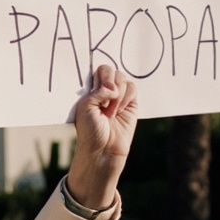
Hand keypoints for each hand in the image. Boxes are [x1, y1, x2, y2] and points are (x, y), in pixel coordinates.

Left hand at [65, 64, 136, 210]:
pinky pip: (133, 88)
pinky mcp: (131, 103)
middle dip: (108, 85)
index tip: (96, 89)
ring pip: (122, 78)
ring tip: (110, 111)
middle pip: (110, 70)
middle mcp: (104, 90)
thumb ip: (98, 91)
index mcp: (90, 89)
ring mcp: (118, 96)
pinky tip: (119, 111)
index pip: (96, 70)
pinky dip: (126, 97)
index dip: (99, 77)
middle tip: (104, 104)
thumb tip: (113, 86)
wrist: (103, 149)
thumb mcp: (86, 107)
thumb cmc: (90, 130)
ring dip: (117, 94)